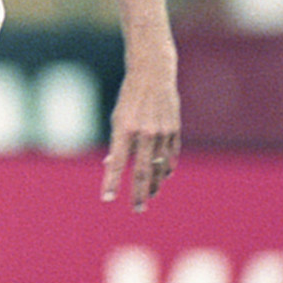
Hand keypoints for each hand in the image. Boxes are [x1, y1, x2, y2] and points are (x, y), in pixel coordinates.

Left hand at [99, 63, 179, 213]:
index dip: (112, 182)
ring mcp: (163, 132)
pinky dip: (166, 168)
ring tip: (149, 195)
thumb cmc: (130, 98)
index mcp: (126, 128)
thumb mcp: (118, 118)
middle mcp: (146, 132)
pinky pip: (171, 156)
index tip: (107, 199)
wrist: (154, 74)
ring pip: (160, 167)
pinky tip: (163, 176)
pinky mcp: (175, 130)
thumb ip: (117, 143)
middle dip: (139, 193)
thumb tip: (113, 166)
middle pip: (143, 171)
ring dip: (155, 184)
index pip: (118, 162)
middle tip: (137, 209)